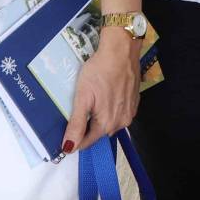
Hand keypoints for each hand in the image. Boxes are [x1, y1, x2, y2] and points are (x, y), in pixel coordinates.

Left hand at [63, 30, 140, 153]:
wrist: (121, 51)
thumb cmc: (100, 71)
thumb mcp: (82, 97)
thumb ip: (76, 124)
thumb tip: (69, 147)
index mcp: (106, 123)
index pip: (86, 142)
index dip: (74, 140)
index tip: (65, 131)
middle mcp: (121, 122)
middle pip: (98, 133)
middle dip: (87, 126)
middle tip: (80, 106)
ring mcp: (130, 113)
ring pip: (109, 123)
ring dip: (99, 117)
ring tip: (94, 99)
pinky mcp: (135, 103)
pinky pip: (119, 113)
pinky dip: (111, 109)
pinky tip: (106, 95)